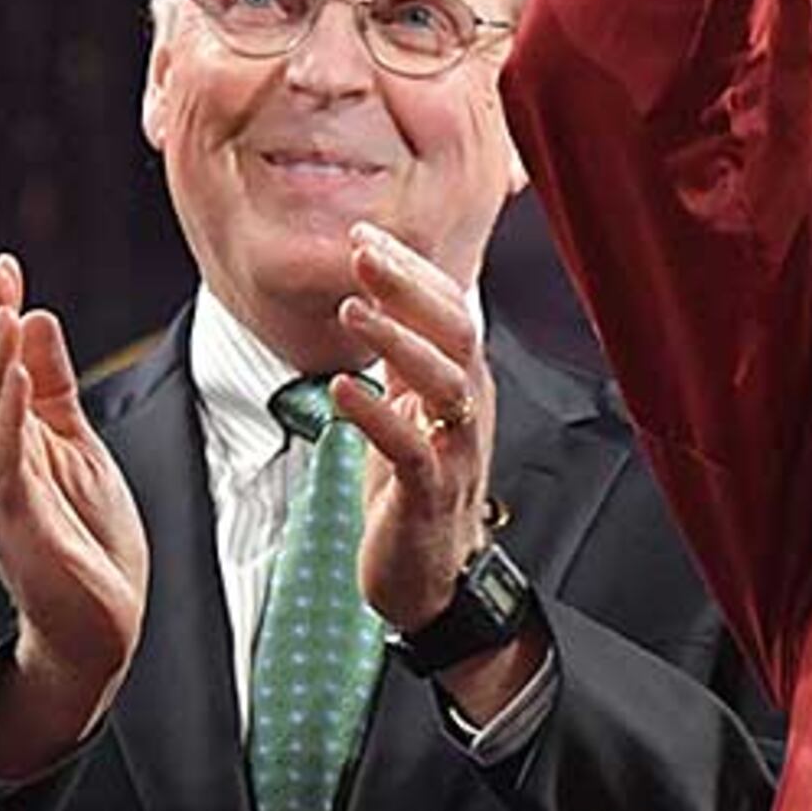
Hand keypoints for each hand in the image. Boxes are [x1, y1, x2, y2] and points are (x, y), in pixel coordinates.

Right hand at [0, 254, 148, 779]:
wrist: (100, 630)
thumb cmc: (88, 543)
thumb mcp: (78, 447)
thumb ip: (55, 389)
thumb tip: (40, 319)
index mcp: (4, 447)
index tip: (5, 268)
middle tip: (1, 274)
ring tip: (6, 310)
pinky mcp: (16, 524)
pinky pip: (3, 461)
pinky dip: (8, 416)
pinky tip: (18, 378)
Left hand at [331, 224, 501, 634]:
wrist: (428, 575)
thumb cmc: (415, 489)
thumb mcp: (409, 409)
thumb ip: (404, 358)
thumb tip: (382, 297)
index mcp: (463, 381)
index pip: (450, 308)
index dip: (409, 269)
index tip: (364, 236)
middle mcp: (468, 407)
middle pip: (456, 330)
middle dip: (409, 287)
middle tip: (362, 253)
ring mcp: (454, 449)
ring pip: (445, 382)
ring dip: (398, 341)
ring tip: (352, 311)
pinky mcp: (429, 493)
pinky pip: (411, 447)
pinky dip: (377, 415)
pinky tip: (343, 389)